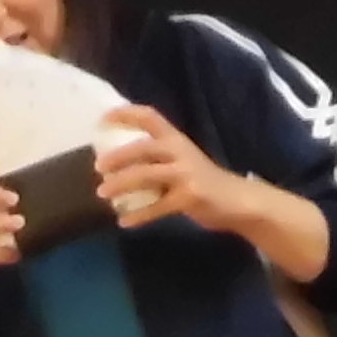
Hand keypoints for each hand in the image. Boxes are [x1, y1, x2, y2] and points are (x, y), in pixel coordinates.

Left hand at [98, 104, 242, 230]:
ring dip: (121, 184)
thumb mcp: (182, 160)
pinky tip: (124, 222)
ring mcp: (186, 174)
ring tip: (102, 193)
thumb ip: (156, 159)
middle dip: (118, 156)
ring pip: (146, 175)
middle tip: (98, 166)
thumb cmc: (203, 181)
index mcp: (177, 139)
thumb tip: (116, 164)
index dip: (126, 114)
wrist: (238, 200)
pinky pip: (157, 207)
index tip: (102, 118)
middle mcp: (181, 152)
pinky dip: (139, 216)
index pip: (150, 117)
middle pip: (144, 147)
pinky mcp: (189, 197)